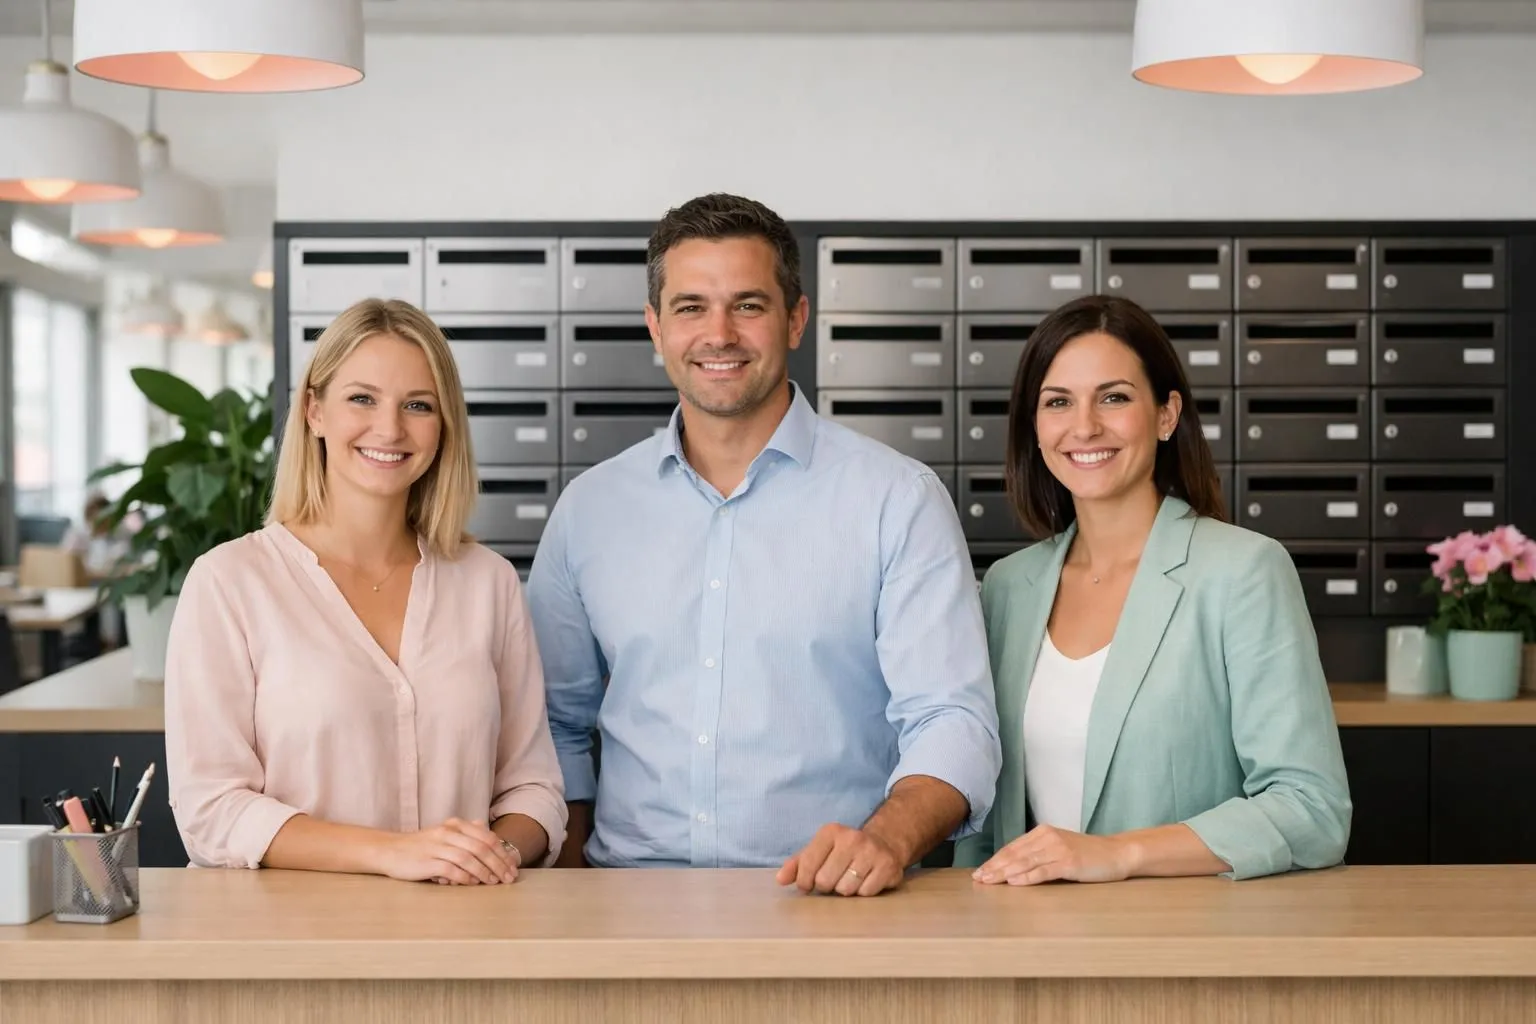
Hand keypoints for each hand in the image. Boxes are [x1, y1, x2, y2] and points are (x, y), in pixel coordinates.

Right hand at [381, 818, 519, 884]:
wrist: (390, 851)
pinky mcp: (427, 861)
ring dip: (485, 872)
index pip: (487, 837)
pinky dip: (465, 877)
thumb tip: (486, 830)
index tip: (512, 867)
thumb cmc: (421, 846)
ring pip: (469, 858)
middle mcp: (448, 832)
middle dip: (498, 864)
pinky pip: (451, 869)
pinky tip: (473, 883)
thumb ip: (465, 832)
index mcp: (455, 825)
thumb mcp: (444, 834)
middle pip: (481, 848)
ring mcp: (437, 846)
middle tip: (508, 878)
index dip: (502, 853)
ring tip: (493, 882)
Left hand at [776, 823, 904, 896]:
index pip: (807, 864)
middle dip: (827, 886)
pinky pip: (865, 893)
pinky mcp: (887, 866)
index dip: (804, 881)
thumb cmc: (844, 851)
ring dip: (845, 890)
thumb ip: (797, 865)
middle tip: (834, 878)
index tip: (808, 884)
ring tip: (851, 878)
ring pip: (845, 889)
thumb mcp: (819, 851)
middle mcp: (852, 838)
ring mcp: (872, 851)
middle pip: (825, 881)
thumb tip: (780, 880)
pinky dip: (863, 892)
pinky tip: (866, 880)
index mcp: (830, 832)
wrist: (884, 843)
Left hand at [972, 825, 1132, 885]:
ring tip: (989, 881)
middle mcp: (1048, 837)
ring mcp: (1058, 849)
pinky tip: (1014, 882)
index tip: (980, 871)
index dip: (995, 860)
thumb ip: (1038, 853)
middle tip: (978, 878)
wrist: (1117, 853)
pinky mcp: (1069, 862)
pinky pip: (1043, 871)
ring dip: (1004, 873)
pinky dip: (1026, 877)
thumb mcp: (1059, 848)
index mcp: (1043, 832)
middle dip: (994, 867)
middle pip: (1015, 854)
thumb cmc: (1087, 854)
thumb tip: (1012, 868)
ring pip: (1025, 862)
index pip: (1012, 847)